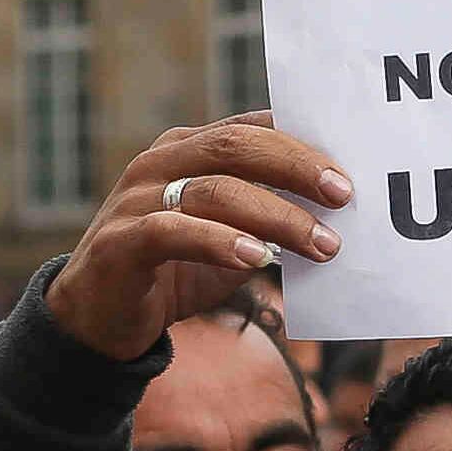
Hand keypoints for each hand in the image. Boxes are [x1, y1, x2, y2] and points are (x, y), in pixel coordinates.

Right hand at [47, 114, 350, 363]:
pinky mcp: (120, 242)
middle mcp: (160, 163)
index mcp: (187, 150)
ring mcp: (135, 199)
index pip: (252, 128)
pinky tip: (259, 258)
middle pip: (237, 147)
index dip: (304, 142)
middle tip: (345, 195)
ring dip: (277, 216)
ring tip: (323, 245)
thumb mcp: (230, 241)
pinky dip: (220, 242)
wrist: (97, 322)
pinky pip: (173, 231)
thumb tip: (336, 220)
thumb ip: (269, 222)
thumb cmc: (173, 273)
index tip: (354, 166)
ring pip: (214, 189)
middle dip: (298, 168)